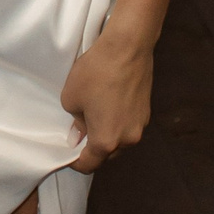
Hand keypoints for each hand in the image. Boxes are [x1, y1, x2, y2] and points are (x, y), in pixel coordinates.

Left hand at [60, 23, 154, 173]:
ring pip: (119, 141)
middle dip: (92, 149)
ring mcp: (140, 126)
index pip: (90, 164)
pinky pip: (128, 126)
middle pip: (107, 155)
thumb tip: (79, 133)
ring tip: (92, 118)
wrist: (127, 49)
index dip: (75, 162)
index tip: (67, 155)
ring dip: (107, 135)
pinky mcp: (146, 112)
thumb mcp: (71, 98)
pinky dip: (117, 123)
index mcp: (106, 141)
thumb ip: (75, 122)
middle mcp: (127, 139)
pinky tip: (108, 107)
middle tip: (77, 134)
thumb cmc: (96, 73)